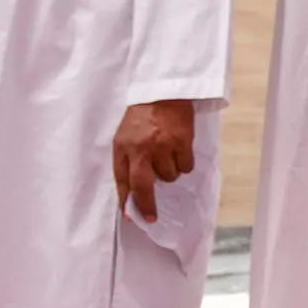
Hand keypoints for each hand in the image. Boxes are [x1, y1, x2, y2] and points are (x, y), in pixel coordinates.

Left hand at [112, 97, 199, 222]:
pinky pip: (186, 166)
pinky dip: (185, 163)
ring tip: (168, 155)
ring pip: (169, 177)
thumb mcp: (125, 137)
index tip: (130, 216)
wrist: (163, 91)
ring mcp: (162, 145)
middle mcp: (141, 148)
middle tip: (151, 217)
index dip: (126, 200)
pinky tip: (180, 150)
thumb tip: (131, 194)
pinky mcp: (182, 142)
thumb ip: (127, 162)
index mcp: (123, 146)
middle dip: (147, 205)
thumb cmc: (143, 116)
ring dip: (170, 171)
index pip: (122, 180)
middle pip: (143, 186)